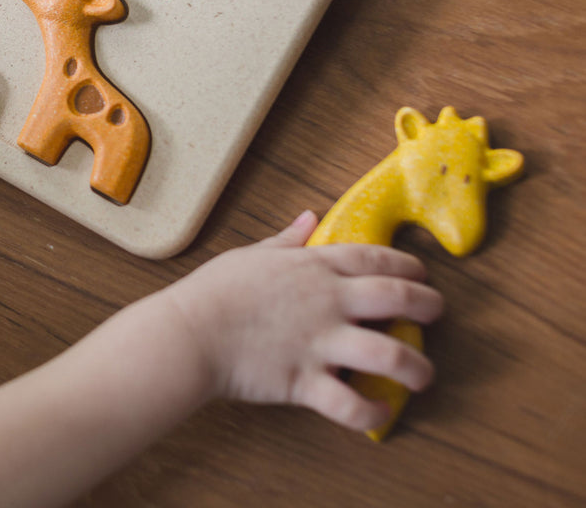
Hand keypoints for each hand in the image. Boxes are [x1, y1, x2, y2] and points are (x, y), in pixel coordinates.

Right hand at [163, 211, 443, 431]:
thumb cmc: (216, 290)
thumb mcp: (255, 253)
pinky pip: (351, 404)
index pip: (375, 258)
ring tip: (425, 375)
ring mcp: (320, 342)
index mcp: (315, 267)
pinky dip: (372, 413)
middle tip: (438, 313)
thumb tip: (309, 217)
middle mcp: (327, 301)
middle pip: (396, 297)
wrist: (191, 332)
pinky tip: (381, 413)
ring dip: (417, 366)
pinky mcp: (306, 381)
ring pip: (389, 354)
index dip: (408, 264)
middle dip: (428, 305)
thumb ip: (288, 239)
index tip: (421, 273)